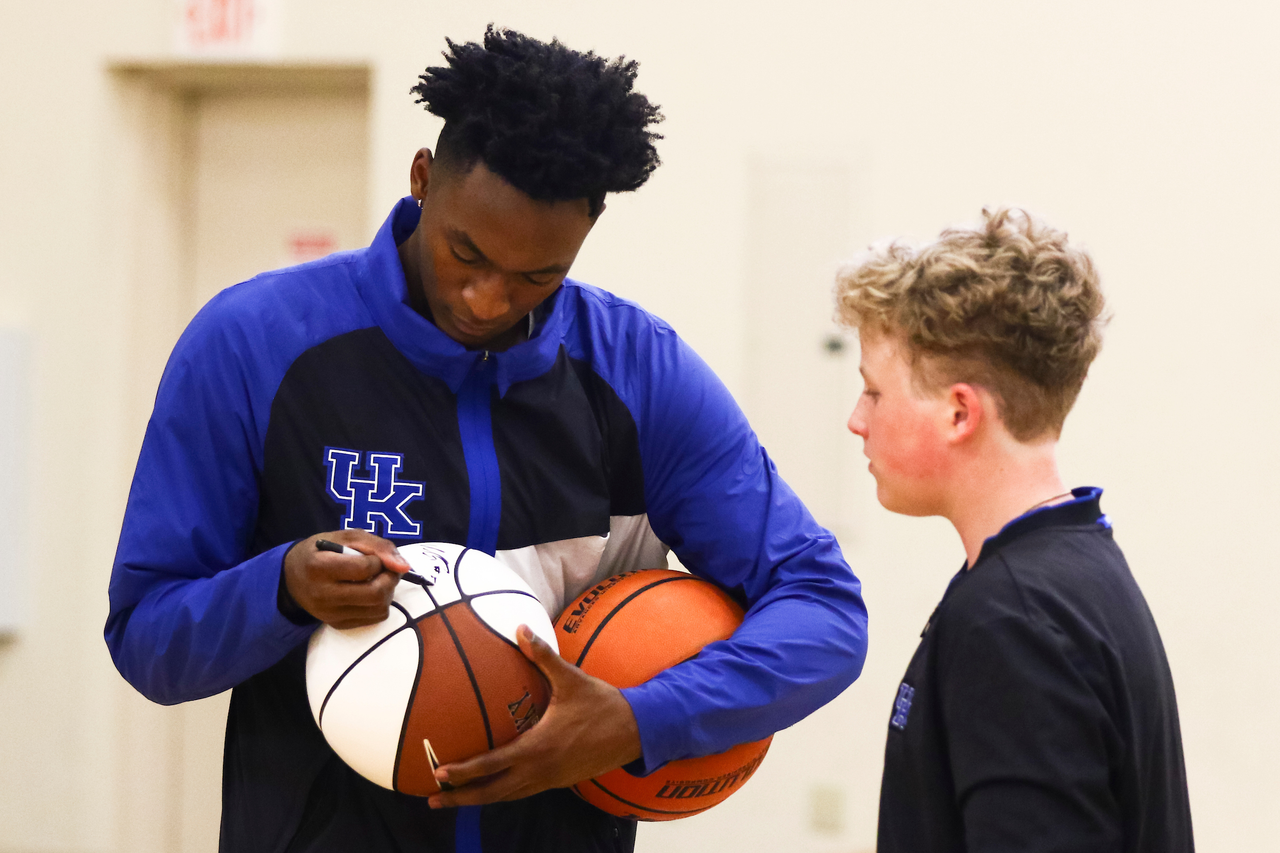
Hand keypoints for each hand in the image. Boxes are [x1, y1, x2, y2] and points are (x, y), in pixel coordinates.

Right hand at [283, 531, 410, 627]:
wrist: (292, 577)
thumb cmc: (322, 551)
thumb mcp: (346, 537)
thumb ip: (378, 546)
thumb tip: (404, 566)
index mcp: (320, 567)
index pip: (365, 568)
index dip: (379, 560)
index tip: (374, 557)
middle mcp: (323, 595)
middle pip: (375, 593)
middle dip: (390, 578)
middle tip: (388, 569)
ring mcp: (329, 614)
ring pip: (378, 609)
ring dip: (387, 592)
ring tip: (378, 580)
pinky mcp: (336, 624)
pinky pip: (373, 618)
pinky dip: (379, 604)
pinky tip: (369, 593)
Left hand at [427, 625, 642, 807]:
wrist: (636, 731)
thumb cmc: (602, 704)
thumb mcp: (571, 679)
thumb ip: (543, 656)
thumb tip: (521, 628)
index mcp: (538, 748)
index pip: (492, 765)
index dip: (464, 772)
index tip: (439, 774)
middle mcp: (540, 770)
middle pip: (493, 793)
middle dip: (461, 799)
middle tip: (432, 800)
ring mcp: (549, 779)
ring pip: (507, 796)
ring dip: (479, 800)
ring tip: (453, 800)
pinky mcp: (558, 781)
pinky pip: (522, 792)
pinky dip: (502, 794)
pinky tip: (492, 788)